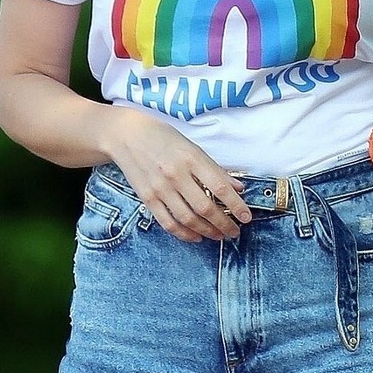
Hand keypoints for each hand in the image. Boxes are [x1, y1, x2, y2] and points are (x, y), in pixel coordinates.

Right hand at [104, 108, 251, 241]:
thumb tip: (237, 188)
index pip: (220, 187)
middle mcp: (176, 174)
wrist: (126, 135)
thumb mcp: (192, 147)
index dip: (236, 206)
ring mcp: (160, 188)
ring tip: (219, 235)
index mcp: (191, 158)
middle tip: (234, 231)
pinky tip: (196, 237)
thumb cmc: (163, 138)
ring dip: (207, 231)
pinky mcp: (147, 198)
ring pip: (188, 218)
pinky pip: (168, 222)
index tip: (246, 217)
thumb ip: (214, 169)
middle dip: (224, 223)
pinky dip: (184, 233)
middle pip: (205, 207)